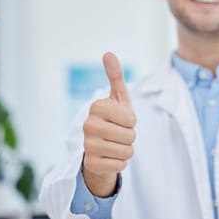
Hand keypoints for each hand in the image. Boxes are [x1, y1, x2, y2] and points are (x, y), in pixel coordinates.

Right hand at [82, 52, 135, 196]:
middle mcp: (88, 125)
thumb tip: (108, 53)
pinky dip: (120, 163)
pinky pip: (120, 166)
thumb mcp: (118, 97)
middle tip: (119, 133)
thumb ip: (115, 75)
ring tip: (116, 145)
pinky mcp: (91, 165)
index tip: (122, 119)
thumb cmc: (114, 119)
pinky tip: (111, 157)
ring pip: (126, 151)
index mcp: (96, 107)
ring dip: (127, 150)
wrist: (101, 147)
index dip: (131, 120)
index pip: (131, 118)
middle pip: (130, 135)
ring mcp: (87, 146)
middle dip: (130, 136)